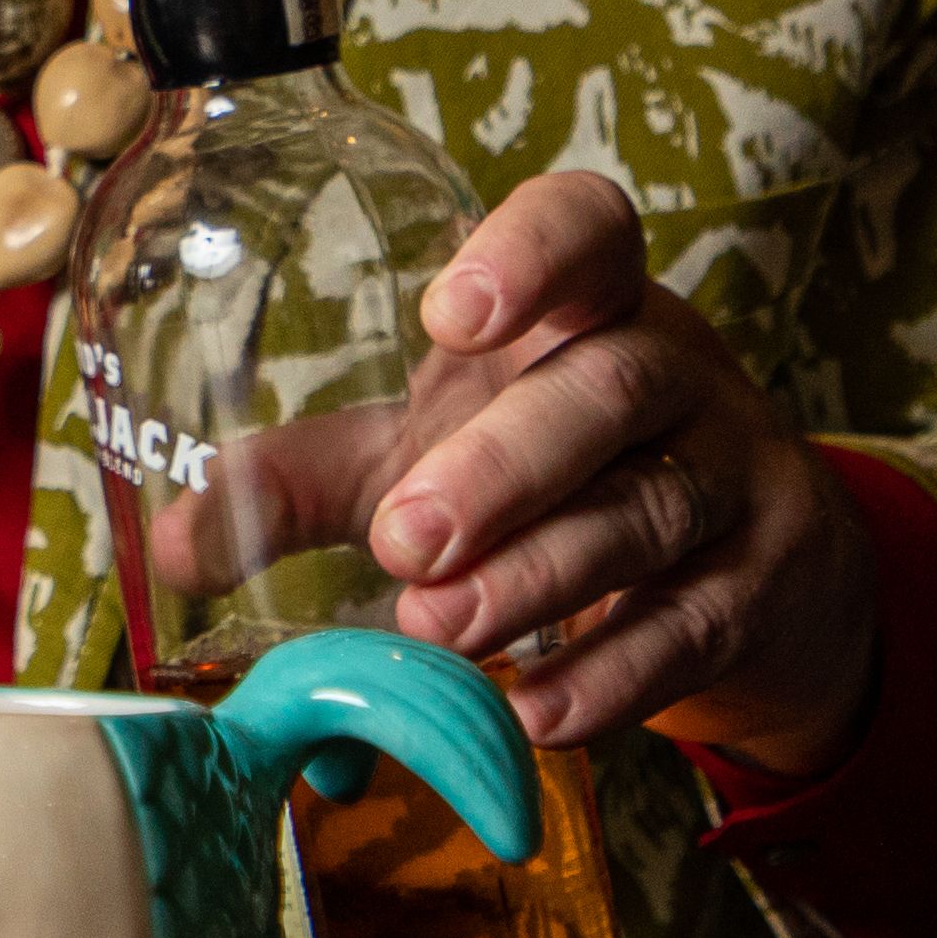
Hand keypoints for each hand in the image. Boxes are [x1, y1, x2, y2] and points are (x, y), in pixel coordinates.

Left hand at [366, 172, 880, 774]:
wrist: (757, 572)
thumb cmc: (562, 474)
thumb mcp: (433, 451)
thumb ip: (308, 483)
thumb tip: (175, 542)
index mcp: (589, 304)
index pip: (587, 228)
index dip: (530, 252)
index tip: (449, 311)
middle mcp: (673, 371)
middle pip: (608, 391)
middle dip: (503, 464)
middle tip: (406, 538)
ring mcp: (732, 477)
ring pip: (649, 509)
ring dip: (539, 574)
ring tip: (441, 628)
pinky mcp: (760, 589)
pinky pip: (691, 628)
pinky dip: (611, 675)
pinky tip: (535, 709)